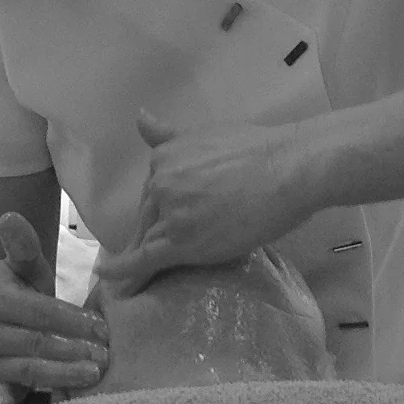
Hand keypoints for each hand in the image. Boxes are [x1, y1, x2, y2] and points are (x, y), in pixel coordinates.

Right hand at [0, 212, 109, 403]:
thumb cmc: (20, 296)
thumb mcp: (24, 270)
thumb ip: (23, 247)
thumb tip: (9, 215)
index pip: (41, 309)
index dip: (74, 319)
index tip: (103, 328)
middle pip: (38, 341)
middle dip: (75, 348)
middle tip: (107, 355)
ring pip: (29, 368)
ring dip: (63, 374)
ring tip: (95, 374)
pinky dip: (3, 400)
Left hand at [94, 109, 308, 297]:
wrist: (287, 169)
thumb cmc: (258, 150)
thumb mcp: (205, 133)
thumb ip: (168, 134)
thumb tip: (139, 118)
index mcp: (163, 157)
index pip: (152, 191)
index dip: (158, 211)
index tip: (163, 223)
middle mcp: (159, 182)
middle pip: (148, 216)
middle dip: (149, 235)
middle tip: (149, 255)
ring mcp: (169, 212)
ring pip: (147, 239)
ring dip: (135, 259)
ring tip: (129, 279)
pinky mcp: (181, 241)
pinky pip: (145, 260)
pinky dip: (126, 274)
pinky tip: (115, 285)